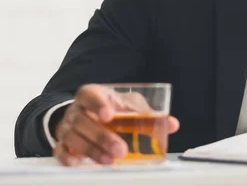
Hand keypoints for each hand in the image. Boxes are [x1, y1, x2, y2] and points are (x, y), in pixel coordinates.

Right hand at [53, 84, 179, 165]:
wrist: (88, 115)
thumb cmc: (112, 108)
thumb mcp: (129, 105)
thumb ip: (148, 114)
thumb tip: (173, 124)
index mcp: (92, 95)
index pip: (90, 94)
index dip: (98, 103)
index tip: (109, 115)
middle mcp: (76, 110)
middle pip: (83, 121)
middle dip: (102, 137)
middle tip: (121, 149)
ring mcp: (67, 127)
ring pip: (73, 138)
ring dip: (92, 150)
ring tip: (110, 160)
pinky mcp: (62, 144)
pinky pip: (60, 152)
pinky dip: (69, 159)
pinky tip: (83, 165)